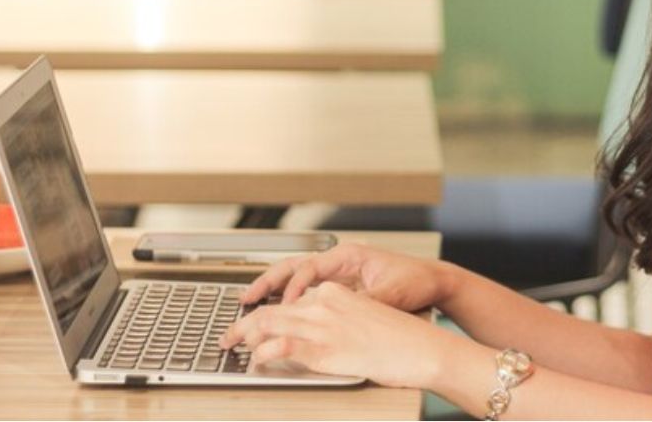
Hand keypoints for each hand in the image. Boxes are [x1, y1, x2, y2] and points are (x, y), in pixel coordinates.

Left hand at [220, 280, 465, 388]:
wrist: (423, 348)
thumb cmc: (401, 339)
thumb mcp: (366, 317)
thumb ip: (338, 319)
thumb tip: (315, 331)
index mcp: (335, 292)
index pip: (289, 298)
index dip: (264, 310)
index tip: (250, 321)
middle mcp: (326, 304)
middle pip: (273, 309)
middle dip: (244, 323)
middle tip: (228, 336)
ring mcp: (325, 326)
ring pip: (271, 324)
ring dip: (245, 335)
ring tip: (231, 345)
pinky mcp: (327, 350)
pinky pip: (285, 347)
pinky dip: (265, 351)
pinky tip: (257, 358)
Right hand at [241, 243, 455, 312]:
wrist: (433, 282)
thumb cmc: (416, 280)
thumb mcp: (391, 293)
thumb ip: (366, 301)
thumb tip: (342, 310)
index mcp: (349, 255)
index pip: (310, 268)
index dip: (295, 288)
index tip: (287, 306)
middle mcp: (340, 260)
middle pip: (295, 266)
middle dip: (269, 281)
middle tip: (247, 297)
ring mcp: (339, 271)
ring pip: (298, 275)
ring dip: (275, 287)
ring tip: (251, 300)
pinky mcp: (342, 285)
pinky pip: (309, 288)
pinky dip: (290, 297)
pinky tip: (280, 310)